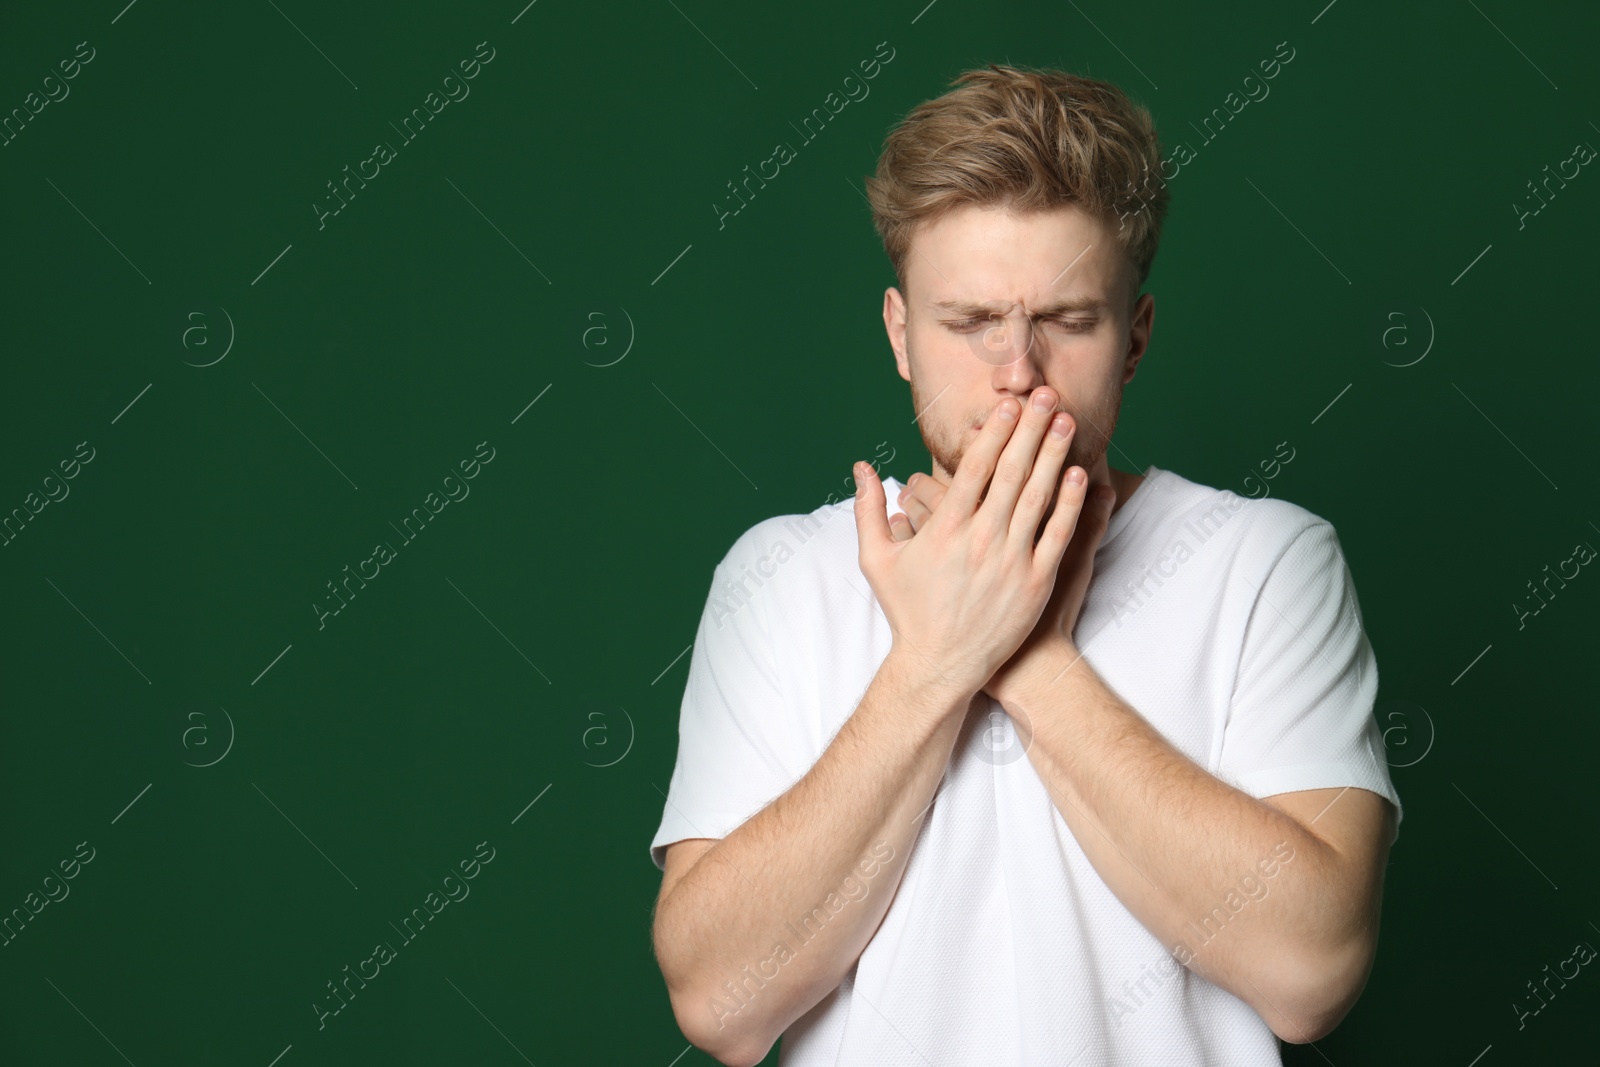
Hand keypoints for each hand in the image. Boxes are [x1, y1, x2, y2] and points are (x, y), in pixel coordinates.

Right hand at [852, 387, 1088, 699]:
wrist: (940, 667)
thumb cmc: (908, 612)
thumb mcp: (876, 561)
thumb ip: (868, 510)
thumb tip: (861, 468)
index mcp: (944, 529)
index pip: (974, 468)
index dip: (994, 432)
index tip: (1007, 405)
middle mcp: (980, 540)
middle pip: (1012, 471)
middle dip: (1029, 428)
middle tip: (1044, 394)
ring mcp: (1011, 561)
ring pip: (1039, 496)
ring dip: (1053, 454)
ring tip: (1065, 421)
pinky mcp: (1035, 583)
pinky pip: (1057, 534)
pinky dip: (1070, 502)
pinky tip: (1080, 474)